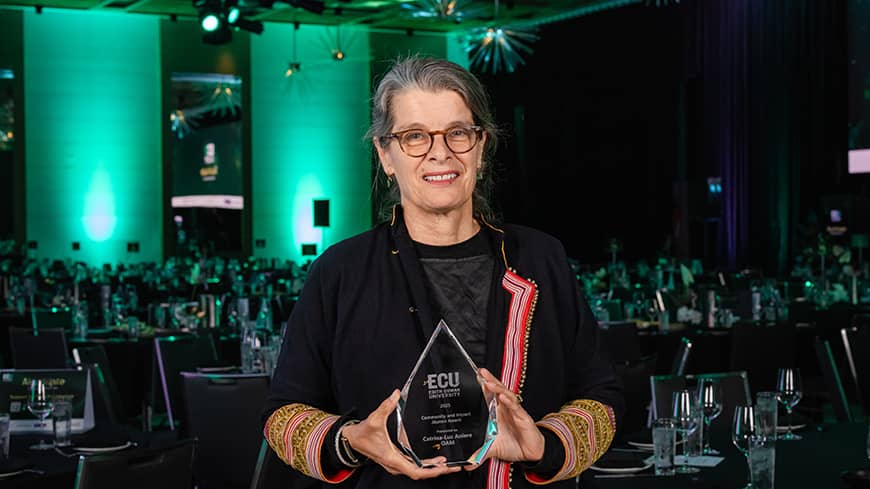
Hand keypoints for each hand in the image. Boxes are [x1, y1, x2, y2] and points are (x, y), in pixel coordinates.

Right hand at [340, 389, 461, 479]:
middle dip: (437, 470)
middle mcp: (395, 464)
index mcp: (392, 459)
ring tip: (447, 463)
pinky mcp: (396, 460)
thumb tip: (395, 394)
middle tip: (454, 466)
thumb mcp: (374, 419)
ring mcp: (395, 463)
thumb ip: (385, 406)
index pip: (416, 471)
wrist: (351, 440)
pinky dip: (424, 465)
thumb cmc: (361, 434)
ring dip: (432, 468)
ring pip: (417, 470)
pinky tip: (433, 460)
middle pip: (420, 473)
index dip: (431, 471)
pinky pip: (413, 466)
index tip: (444, 467)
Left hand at [466, 368, 544, 467]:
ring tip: (489, 382)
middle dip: (489, 380)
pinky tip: (503, 396)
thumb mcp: (493, 450)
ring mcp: (515, 412)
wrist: (530, 454)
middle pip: (498, 391)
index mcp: (498, 412)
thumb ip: (480, 454)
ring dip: (498, 388)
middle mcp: (506, 409)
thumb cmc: (514, 446)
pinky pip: (516, 408)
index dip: (483, 385)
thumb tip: (468, 465)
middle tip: (481, 372)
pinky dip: (509, 401)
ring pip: (507, 396)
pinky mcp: (524, 418)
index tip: (475, 376)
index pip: (490, 396)